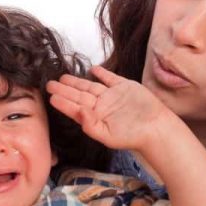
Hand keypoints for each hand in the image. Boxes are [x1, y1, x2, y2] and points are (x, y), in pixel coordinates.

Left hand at [47, 65, 170, 152]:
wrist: (156, 128)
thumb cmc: (132, 136)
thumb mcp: (108, 136)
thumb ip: (90, 125)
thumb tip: (78, 111)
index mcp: (95, 118)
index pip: (75, 109)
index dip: (63, 102)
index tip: (51, 96)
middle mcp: (101, 106)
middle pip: (79, 96)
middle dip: (64, 90)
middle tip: (49, 84)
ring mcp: (112, 96)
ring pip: (90, 86)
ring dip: (77, 82)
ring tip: (63, 77)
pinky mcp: (124, 87)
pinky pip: (109, 78)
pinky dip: (101, 73)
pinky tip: (92, 70)